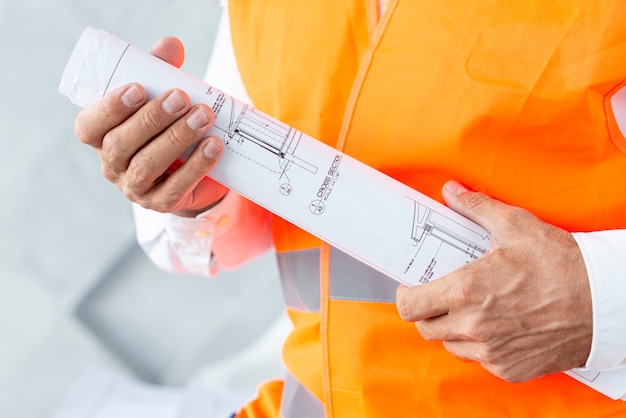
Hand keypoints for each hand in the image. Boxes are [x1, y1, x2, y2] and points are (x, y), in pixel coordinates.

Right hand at [74, 37, 228, 216]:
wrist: (192, 170)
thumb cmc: (169, 125)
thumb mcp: (161, 96)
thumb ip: (160, 70)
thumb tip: (171, 45)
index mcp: (102, 137)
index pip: (89, 127)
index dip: (109, 109)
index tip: (136, 89)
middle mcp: (112, 165)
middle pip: (121, 144)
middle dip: (152, 119)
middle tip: (182, 97)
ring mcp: (135, 188)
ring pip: (148, 165)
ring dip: (177, 138)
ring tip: (204, 116)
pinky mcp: (162, 203)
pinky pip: (177, 188)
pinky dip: (197, 166)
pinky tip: (214, 146)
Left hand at [396, 181, 591, 382]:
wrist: (605, 302)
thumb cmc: (561, 265)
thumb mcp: (515, 226)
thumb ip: (475, 208)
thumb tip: (452, 192)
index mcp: (465, 291)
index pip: (410, 306)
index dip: (407, 296)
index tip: (413, 289)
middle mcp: (473, 326)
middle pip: (426, 328)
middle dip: (429, 311)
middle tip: (443, 297)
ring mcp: (491, 352)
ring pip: (451, 346)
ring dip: (454, 330)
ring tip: (473, 310)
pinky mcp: (509, 369)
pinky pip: (480, 360)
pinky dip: (481, 347)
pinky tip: (497, 327)